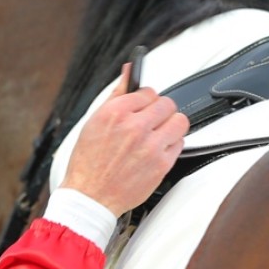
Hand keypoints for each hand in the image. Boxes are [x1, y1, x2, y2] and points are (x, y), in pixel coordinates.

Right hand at [61, 63, 187, 215]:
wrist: (90, 197)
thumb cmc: (88, 162)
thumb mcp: (94, 122)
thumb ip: (116, 94)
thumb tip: (128, 70)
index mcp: (115, 113)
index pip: (147, 91)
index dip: (145, 100)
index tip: (142, 107)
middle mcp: (134, 127)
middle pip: (167, 104)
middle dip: (159, 111)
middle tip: (151, 122)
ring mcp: (150, 146)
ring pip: (179, 121)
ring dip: (171, 125)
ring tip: (158, 134)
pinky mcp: (161, 164)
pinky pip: (180, 144)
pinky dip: (170, 146)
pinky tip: (156, 151)